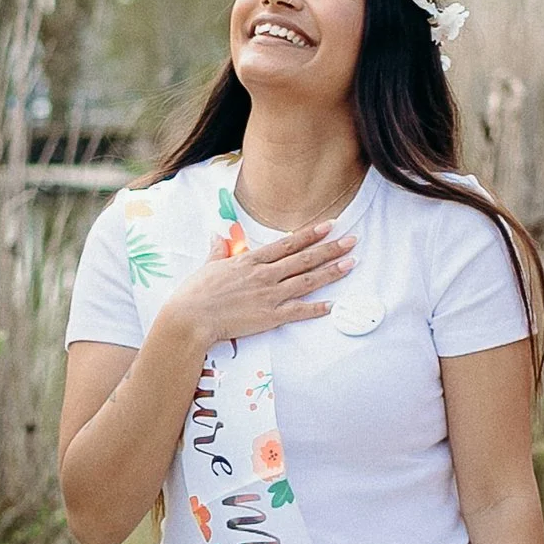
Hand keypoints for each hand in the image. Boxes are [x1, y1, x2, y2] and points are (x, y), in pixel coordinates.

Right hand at [172, 221, 355, 351]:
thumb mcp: (208, 266)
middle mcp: (264, 275)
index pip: (287, 243)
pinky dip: (316, 309)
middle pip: (304, 259)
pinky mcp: (269, 317)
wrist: (191, 317)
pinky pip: (298, 312)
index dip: (310, 234)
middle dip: (330, 248)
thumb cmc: (196, 293)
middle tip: (352, 240)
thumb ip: (217, 251)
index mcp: (250, 261)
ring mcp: (269, 295)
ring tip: (351, 262)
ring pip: (306, 281)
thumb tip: (216, 237)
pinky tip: (333, 305)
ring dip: (331, 271)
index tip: (329, 225)